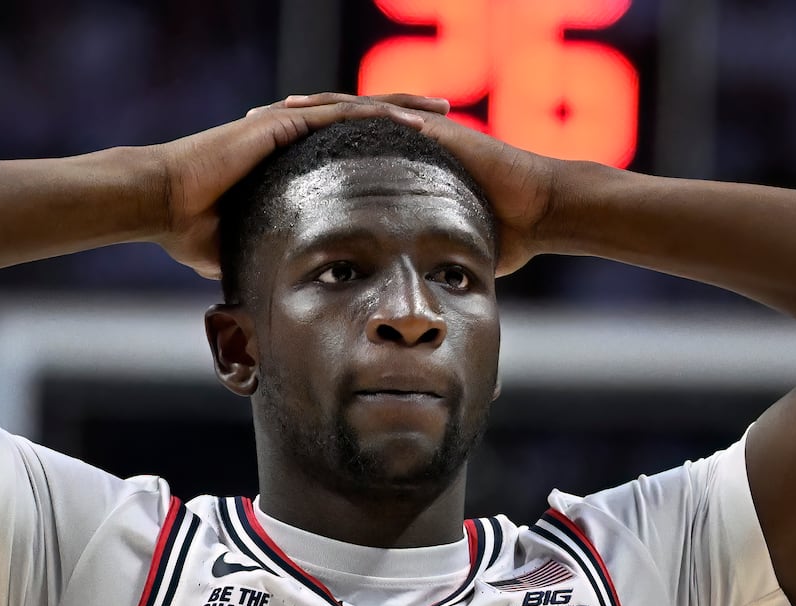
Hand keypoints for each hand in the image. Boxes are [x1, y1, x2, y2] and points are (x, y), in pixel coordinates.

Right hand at [151, 94, 451, 279]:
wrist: (162, 203)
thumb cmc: (190, 227)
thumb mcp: (243, 245)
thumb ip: (266, 256)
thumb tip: (277, 291)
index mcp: (289, 160)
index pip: (348, 150)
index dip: (386, 150)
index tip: (421, 159)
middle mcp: (292, 135)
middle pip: (363, 122)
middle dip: (407, 120)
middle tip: (449, 120)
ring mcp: (287, 125)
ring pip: (359, 111)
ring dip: (403, 110)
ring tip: (443, 111)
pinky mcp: (281, 124)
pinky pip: (339, 116)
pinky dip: (377, 117)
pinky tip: (412, 121)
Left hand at [275, 92, 561, 275]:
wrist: (541, 213)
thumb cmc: (503, 235)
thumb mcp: (443, 252)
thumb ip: (414, 266)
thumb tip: (389, 306)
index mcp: (401, 172)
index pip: (341, 158)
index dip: (302, 157)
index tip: (263, 161)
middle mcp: (406, 147)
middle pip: (339, 128)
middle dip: (297, 125)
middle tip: (254, 122)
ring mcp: (421, 135)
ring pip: (357, 113)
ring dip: (316, 110)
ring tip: (277, 110)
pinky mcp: (437, 133)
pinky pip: (390, 115)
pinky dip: (357, 111)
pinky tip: (327, 110)